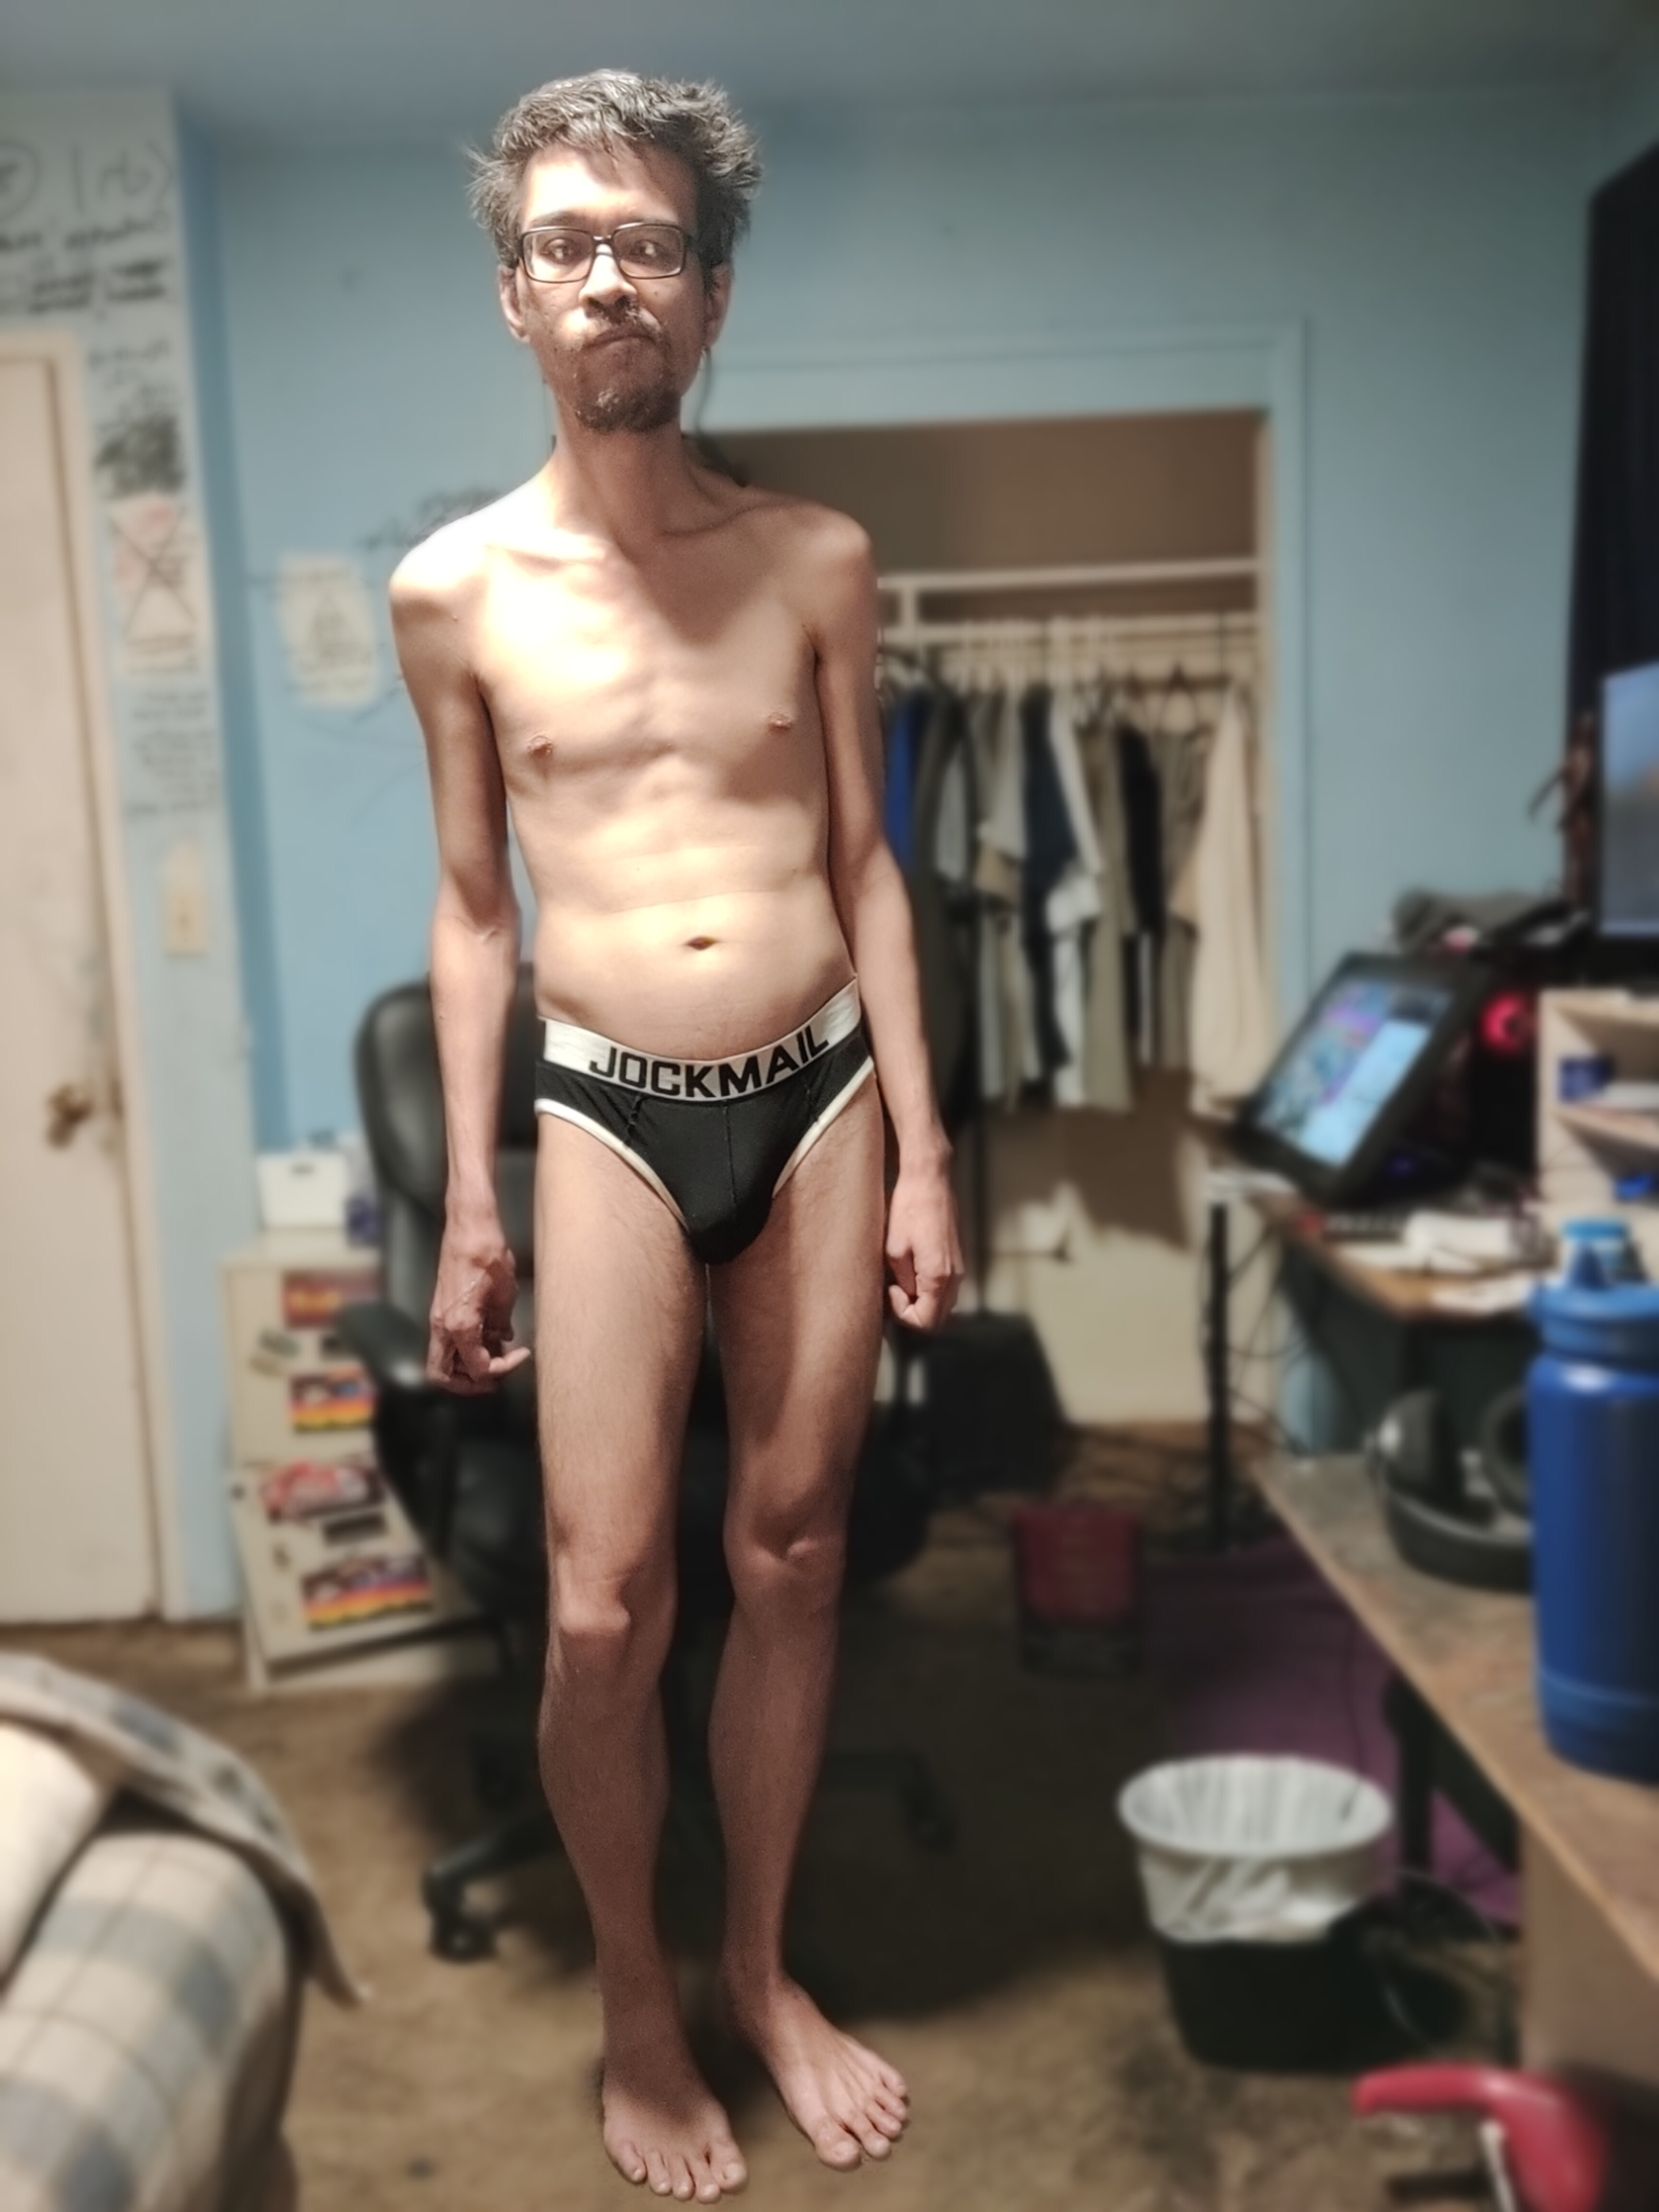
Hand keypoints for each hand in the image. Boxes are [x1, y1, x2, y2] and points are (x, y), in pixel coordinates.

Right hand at [428, 1221, 531, 1393]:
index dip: (502, 1370)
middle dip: (469, 1383)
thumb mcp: (506, 1293)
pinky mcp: (442, 1308)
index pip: (478, 1368)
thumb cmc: (487, 1252)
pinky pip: (448, 1341)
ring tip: (496, 1357)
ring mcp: (439, 1317)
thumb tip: (502, 1339)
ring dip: (466, 1367)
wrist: (469, 1224)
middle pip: (444, 1375)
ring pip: (442, 1360)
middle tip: (496, 1377)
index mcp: (460, 1325)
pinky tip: (489, 1337)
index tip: (520, 1356)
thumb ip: (502, 1323)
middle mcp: (443, 1325)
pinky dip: (465, 1348)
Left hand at [885, 1154, 962, 1332]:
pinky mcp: (957, 1259)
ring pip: (943, 1305)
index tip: (890, 1293)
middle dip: (913, 1314)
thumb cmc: (909, 1208)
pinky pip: (945, 1289)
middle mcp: (954, 1277)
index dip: (902, 1315)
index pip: (925, 1323)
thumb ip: (900, 1281)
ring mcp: (959, 1268)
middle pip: (937, 1320)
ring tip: (900, 1282)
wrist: (930, 1179)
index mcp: (938, 1277)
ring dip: (921, 1303)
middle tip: (893, 1294)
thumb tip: (902, 1296)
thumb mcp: (894, 1249)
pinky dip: (929, 1290)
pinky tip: (911, 1271)